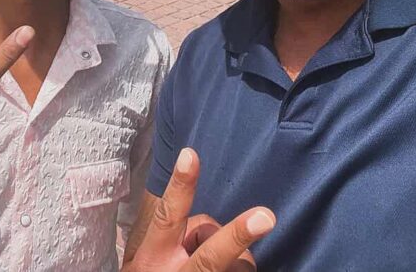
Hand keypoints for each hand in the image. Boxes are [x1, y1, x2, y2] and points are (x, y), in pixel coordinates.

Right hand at [126, 148, 275, 271]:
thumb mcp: (149, 263)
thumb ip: (176, 240)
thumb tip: (212, 231)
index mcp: (152, 259)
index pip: (166, 218)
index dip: (180, 188)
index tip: (191, 154)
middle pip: (210, 256)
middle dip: (236, 237)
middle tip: (267, 217)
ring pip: (240, 267)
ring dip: (238, 264)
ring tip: (219, 268)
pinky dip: (241, 271)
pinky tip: (229, 270)